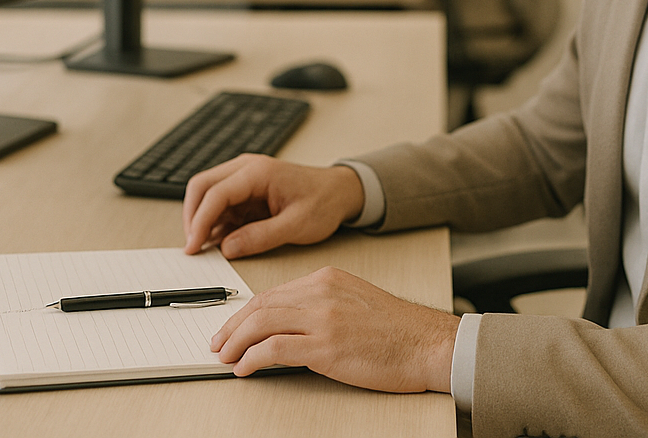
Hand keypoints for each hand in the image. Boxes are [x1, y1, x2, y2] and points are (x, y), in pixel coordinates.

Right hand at [182, 155, 365, 258]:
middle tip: (193, 248)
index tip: (193, 247)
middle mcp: (246, 168)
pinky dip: (214, 221)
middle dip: (193, 217)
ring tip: (206, 248)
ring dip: (202, 220)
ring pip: (207, 194)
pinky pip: (220, 203)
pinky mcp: (246, 189)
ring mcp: (244, 176)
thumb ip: (261, 237)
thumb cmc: (323, 202)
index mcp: (258, 172)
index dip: (199, 221)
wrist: (340, 191)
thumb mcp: (296, 225)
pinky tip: (220, 241)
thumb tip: (227, 248)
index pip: (215, 193)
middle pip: (201, 186)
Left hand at [212, 266, 457, 392]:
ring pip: (262, 323)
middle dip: (233, 326)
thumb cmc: (398, 331)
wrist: (428, 344)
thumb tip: (288, 326)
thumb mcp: (355, 303)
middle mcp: (322, 292)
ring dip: (236, 342)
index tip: (232, 327)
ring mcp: (324, 318)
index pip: (273, 292)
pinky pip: (274, 348)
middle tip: (219, 343)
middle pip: (261, 305)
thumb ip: (323, 305)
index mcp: (328, 279)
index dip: (246, 312)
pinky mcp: (326, 346)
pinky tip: (245, 368)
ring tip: (225, 358)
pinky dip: (252, 358)